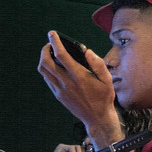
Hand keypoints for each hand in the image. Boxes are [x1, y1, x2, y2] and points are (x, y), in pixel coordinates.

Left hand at [38, 31, 123, 149]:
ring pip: (44, 71)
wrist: (97, 117)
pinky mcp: (58, 95)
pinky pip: (47, 79)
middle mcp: (67, 82)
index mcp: (79, 76)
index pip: (61, 55)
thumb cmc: (104, 97)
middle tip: (50, 43)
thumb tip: (87, 51)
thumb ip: (98, 63)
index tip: (52, 34)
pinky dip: (47, 69)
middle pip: (46, 62)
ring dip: (44, 59)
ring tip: (50, 53)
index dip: (55, 42)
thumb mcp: (107, 79)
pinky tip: (54, 66)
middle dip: (45, 49)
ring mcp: (60, 90)